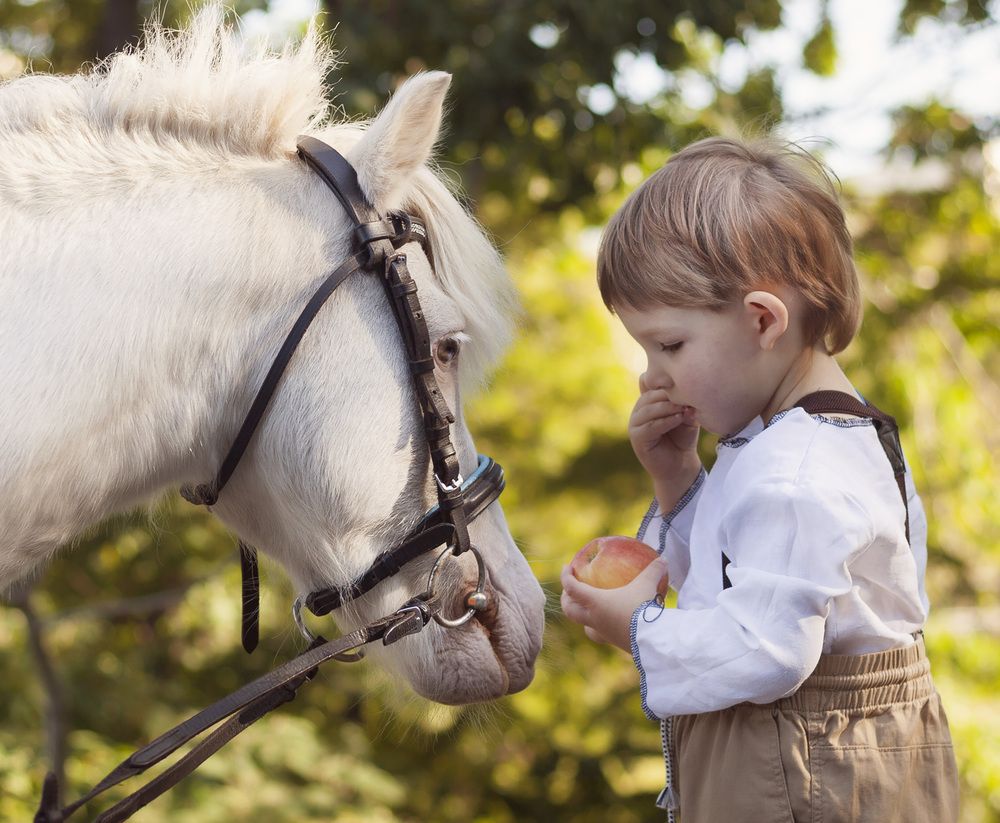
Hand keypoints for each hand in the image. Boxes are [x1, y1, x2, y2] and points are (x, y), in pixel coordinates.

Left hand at [560, 557, 668, 651]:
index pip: (572, 588)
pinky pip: (600, 634)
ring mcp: (602, 632)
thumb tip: (662, 559)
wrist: (652, 639)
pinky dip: (599, 627)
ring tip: (586, 607)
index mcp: (595, 602)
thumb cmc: (644, 608)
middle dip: (566, 599)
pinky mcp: (613, 642)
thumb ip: (653, 570)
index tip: (566, 567)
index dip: (565, 576)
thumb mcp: (648, 584)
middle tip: (569, 590)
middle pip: (569, 610)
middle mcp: (594, 618)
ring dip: (581, 615)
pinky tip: (608, 621)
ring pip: (583, 625)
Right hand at [629, 374, 700, 498]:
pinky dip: (665, 421)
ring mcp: (635, 423)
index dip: (667, 384)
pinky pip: (650, 426)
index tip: (687, 385)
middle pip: (650, 395)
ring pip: (649, 409)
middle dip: (669, 395)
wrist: (680, 464)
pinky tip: (678, 419)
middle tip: (687, 398)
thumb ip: (682, 404)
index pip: (651, 383)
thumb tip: (684, 398)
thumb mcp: (685, 416)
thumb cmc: (683, 438)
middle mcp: (639, 410)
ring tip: (683, 409)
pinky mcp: (636, 438)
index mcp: (648, 401)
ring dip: (668, 408)